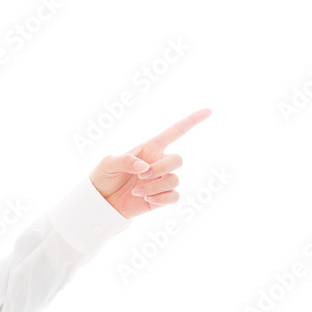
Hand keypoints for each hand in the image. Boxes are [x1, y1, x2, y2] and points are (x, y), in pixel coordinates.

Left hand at [89, 108, 210, 218]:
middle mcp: (159, 162)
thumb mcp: (108, 163)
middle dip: (162, 168)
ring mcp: (162, 180)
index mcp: (149, 148)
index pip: (175, 132)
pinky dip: (162, 198)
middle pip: (178, 159)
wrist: (102, 201)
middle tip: (142, 175)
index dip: (192, 121)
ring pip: (175, 179)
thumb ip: (125, 160)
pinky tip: (147, 199)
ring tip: (136, 191)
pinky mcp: (162, 197)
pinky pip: (174, 196)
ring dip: (155, 186)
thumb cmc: (104, 176)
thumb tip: (145, 167)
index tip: (208, 111)